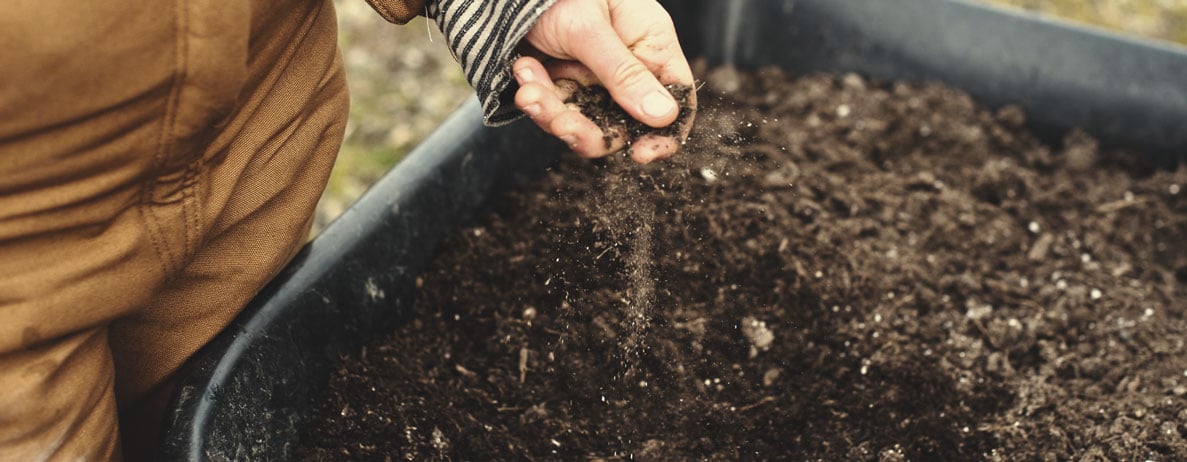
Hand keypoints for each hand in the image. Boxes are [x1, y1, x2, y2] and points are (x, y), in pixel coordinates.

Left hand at [514, 0, 695, 162]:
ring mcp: (593, 74)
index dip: (664, 133)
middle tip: (561, 124)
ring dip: (552, 113)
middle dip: (588, 129)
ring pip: (583, 118)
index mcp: (650, 43)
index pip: (675, 98)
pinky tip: (524, 67)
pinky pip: (554, 105)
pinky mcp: (562, 78)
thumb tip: (664, 117)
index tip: (641, 154)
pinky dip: (536, 92)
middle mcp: (626, 64)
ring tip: (528, 92)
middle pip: (622, 121)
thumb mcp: (590, 29)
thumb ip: (623, 73)